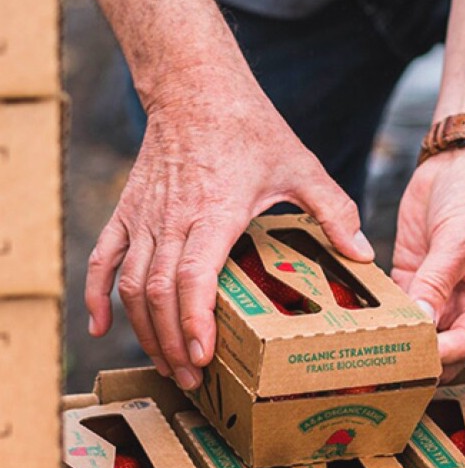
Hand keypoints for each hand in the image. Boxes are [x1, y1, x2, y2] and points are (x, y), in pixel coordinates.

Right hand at [85, 70, 373, 389]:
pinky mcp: (127, 212)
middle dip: (171, 342)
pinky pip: (103, 259)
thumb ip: (334, 211)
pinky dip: (98, 295)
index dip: (193, 321)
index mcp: (213, 212)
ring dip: (143, 330)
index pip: (192, 278)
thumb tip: (363, 254)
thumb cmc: (250, 128)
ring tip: (167, 364)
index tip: (202, 356)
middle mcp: (171, 219)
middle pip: (158, 292)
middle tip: (192, 379)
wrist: (196, 88)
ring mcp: (143, 216)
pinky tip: (102, 326)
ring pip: (130, 284)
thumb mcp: (302, 167)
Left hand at [391, 145, 464, 380]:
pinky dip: (382, 312)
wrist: (461, 161)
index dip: (443, 354)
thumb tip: (422, 321)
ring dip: (396, 337)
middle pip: (443, 346)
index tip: (414, 358)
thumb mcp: (459, 240)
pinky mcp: (413, 278)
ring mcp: (438, 293)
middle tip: (387, 362)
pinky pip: (397, 305)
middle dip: (419, 355)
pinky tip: (362, 318)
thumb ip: (438, 282)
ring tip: (369, 346)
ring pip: (417, 331)